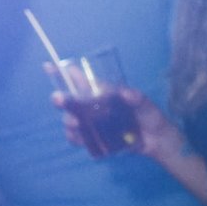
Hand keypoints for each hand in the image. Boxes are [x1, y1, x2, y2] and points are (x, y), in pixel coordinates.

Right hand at [50, 73, 180, 163]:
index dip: (65, 73)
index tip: (49, 66)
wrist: (157, 140)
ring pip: (72, 120)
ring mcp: (94, 122)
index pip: (81, 80)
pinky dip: (76, 139)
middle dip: (63, 100)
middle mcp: (95, 106)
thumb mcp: (146, 105)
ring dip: (70, 121)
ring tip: (76, 124)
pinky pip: (78, 138)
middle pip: (71, 101)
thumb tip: (127, 94)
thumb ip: (137, 98)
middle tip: (58, 99)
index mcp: (104, 93)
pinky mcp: (96, 138)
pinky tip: (79, 138)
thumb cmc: (150, 116)